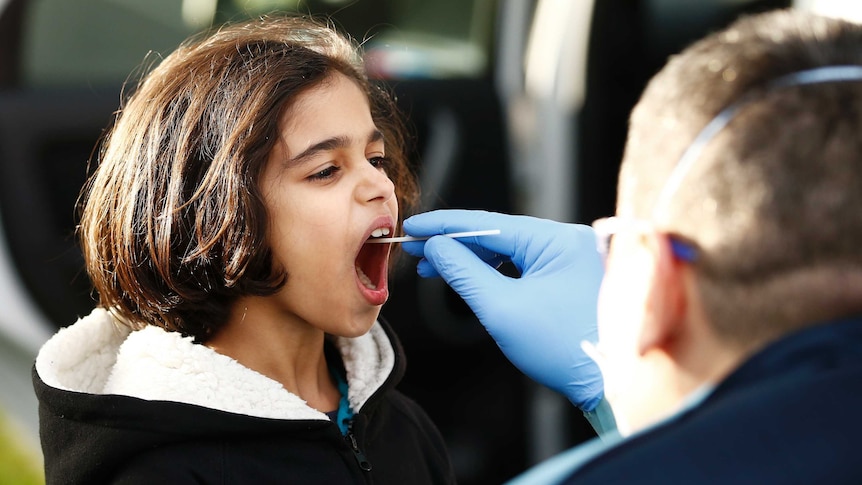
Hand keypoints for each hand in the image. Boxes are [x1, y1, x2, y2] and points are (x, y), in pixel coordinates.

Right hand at [402, 210, 604, 410]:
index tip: (413, 226)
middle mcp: (568, 241)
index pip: (488, 223)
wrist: (611, 383)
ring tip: (436, 269)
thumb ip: (463, 272)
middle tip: (416, 251)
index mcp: (558, 239)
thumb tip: (437, 247)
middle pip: (498, 234)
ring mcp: (572, 259)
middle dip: (455, 243)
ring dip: (472, 259)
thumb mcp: (502, 308)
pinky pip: (524, 265)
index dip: (444, 225)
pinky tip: (470, 278)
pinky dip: (494, 272)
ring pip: (510, 251)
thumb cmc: (564, 348)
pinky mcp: (570, 278)